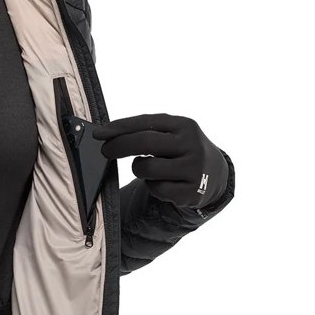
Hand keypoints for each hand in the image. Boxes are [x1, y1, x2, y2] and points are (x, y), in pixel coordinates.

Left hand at [93, 112, 227, 209]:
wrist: (215, 174)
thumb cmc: (181, 149)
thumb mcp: (173, 133)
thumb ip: (146, 130)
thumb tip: (107, 134)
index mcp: (185, 125)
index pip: (146, 122)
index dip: (120, 128)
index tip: (99, 133)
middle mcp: (191, 145)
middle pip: (144, 143)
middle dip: (119, 146)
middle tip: (105, 150)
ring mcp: (193, 169)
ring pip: (147, 168)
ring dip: (138, 169)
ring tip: (148, 167)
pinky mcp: (191, 192)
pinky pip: (156, 189)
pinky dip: (152, 186)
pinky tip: (163, 182)